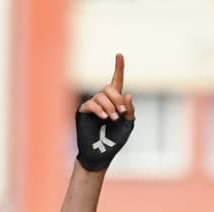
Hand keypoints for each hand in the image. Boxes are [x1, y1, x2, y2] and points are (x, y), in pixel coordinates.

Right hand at [74, 54, 133, 170]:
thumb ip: (129, 111)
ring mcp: (93, 105)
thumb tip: (127, 94)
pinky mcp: (83, 111)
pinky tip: (103, 117)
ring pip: (101, 96)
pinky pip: (90, 104)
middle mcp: (103, 100)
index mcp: (115, 101)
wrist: (102, 154)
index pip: (117, 81)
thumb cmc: (114, 140)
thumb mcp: (127, 125)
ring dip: (109, 106)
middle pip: (109, 88)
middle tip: (121, 112)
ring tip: (112, 119)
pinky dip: (98, 109)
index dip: (118, 68)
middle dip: (117, 99)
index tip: (119, 55)